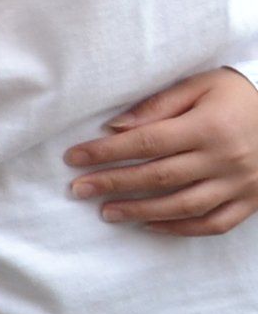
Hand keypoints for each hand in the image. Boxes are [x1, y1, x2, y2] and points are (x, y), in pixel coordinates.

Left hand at [68, 67, 257, 234]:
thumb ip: (157, 105)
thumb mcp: (200, 85)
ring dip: (141, 212)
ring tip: (107, 212)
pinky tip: (151, 225)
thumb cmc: (238, 94)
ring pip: (183, 206)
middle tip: (79, 190)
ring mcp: (240, 184)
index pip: (145, 143)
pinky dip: (181, 228)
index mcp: (207, 127)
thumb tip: (115, 127)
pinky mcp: (251, 201)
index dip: (106, 152)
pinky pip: (214, 224)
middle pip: (158, 176)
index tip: (74, 158)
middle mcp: (223, 159)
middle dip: (113, 184)